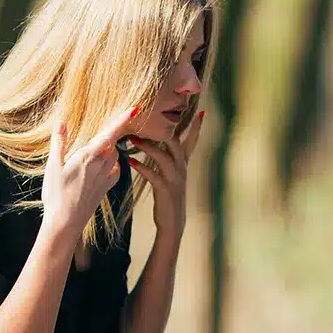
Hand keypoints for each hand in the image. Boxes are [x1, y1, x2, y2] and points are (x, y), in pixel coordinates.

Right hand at [42, 105, 135, 235]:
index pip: (109, 134)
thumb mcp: (52, 166)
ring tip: (102, 143)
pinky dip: (113, 163)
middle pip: (113, 142)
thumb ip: (59, 142)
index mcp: (88, 157)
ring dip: (111, 147)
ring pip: (115, 155)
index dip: (121, 121)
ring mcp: (105, 177)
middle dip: (113, 132)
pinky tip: (106, 163)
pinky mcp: (106, 187)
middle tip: (114, 122)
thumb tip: (62, 122)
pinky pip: (115, 170)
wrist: (66, 222)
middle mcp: (100, 165)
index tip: (134, 109)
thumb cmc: (55, 194)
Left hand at [128, 111, 204, 237]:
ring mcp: (174, 178)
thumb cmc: (169, 196)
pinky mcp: (165, 189)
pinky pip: (153, 174)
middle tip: (148, 118)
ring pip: (163, 156)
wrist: (173, 220)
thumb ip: (168, 160)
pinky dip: (141, 166)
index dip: (197, 127)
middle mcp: (182, 168)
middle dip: (163, 129)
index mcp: (184, 164)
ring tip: (133, 138)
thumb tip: (158, 144)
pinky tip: (130, 160)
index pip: (192, 141)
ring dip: (147, 146)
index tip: (202, 112)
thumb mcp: (172, 175)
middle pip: (176, 142)